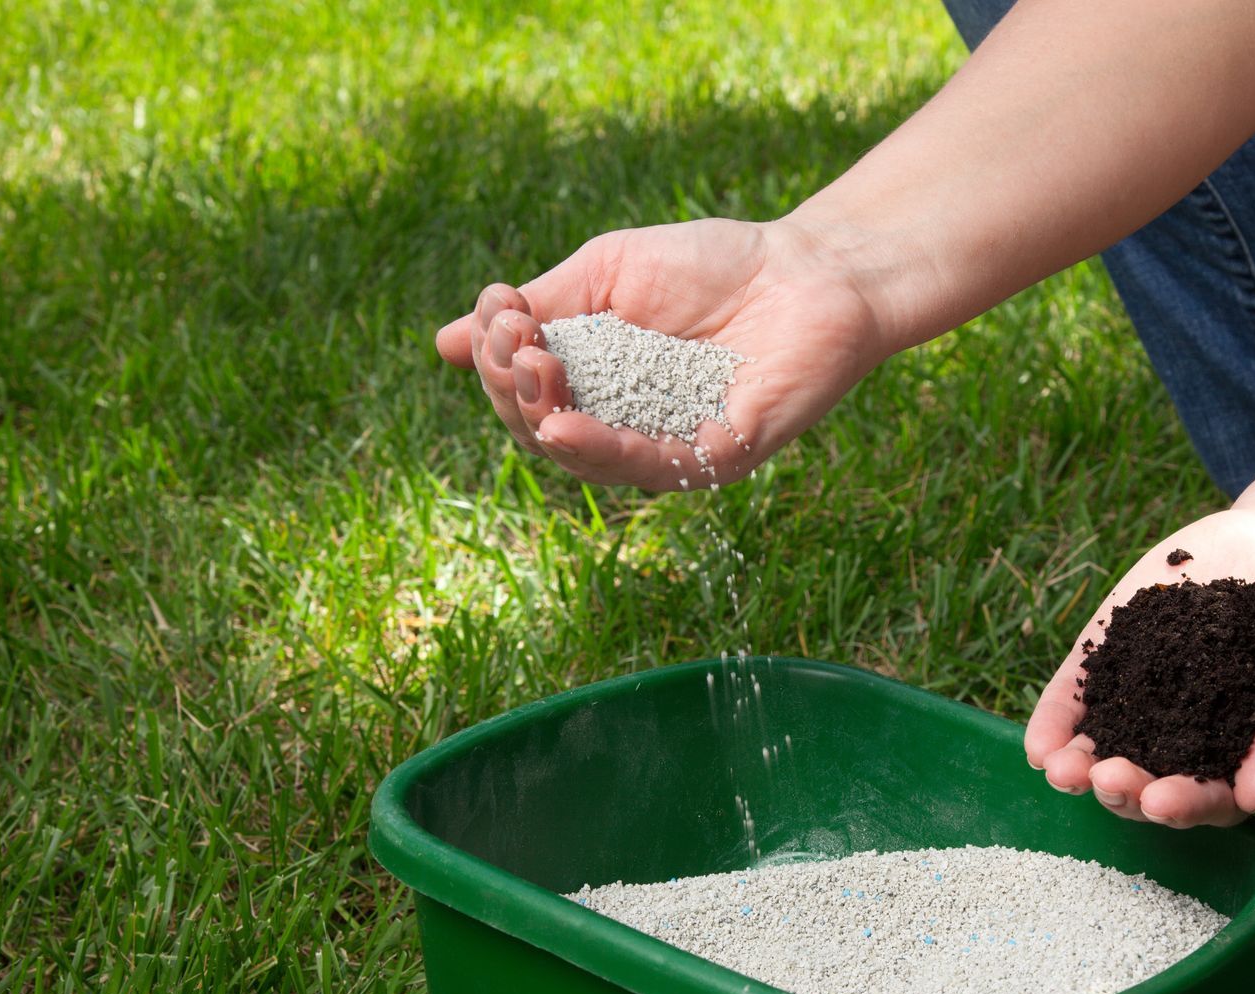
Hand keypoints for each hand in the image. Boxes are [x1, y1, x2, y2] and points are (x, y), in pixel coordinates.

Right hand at [434, 218, 892, 488]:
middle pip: (540, 429)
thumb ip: (540, 306)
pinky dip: (597, 449)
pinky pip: (646, 468)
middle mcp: (626, 424)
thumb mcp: (608, 272)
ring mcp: (668, 447)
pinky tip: (560, 423)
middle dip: (510, 385)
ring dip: (541, 415)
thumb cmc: (715, 264)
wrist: (810, 268)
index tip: (501, 305)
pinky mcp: (714, 459)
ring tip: (529, 372)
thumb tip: (443, 341)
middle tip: (515, 338)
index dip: (497, 354)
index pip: (523, 389)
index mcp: (596, 382)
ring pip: (583, 457)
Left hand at [1026, 509, 1254, 826]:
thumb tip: (1254, 797)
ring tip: (1061, 770)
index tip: (1163, 801)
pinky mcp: (1108, 659)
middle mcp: (1182, 743)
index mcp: (1236, 763)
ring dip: (1077, 770)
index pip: (1206, 801)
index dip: (1184, 806)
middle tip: (1109, 779)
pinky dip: (1053, 724)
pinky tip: (1038, 746)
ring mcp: (1140, 703)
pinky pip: (1074, 699)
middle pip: (1145, 786)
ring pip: (1101, 751)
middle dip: (1123, 790)